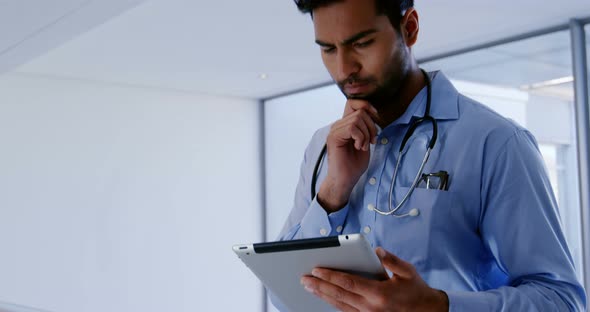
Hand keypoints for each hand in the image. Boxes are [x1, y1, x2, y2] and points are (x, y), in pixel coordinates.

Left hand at [300, 247, 448, 311]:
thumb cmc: (416, 291)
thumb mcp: (407, 272)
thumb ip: (391, 260)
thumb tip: (376, 250)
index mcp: (379, 294)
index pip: (348, 283)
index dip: (330, 276)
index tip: (316, 270)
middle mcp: (371, 308)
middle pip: (339, 295)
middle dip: (320, 286)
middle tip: (304, 278)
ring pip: (339, 306)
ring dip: (323, 296)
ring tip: (309, 287)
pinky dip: (334, 304)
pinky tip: (324, 297)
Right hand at [317, 100, 379, 211]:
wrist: (345, 179)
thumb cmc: (354, 164)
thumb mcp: (365, 141)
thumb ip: (365, 127)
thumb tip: (373, 113)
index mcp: (345, 125)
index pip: (353, 103)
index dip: (367, 105)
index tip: (376, 117)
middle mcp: (338, 125)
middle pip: (360, 111)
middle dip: (371, 126)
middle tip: (371, 141)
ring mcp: (334, 130)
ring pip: (357, 119)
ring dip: (366, 134)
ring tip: (363, 146)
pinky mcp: (334, 137)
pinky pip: (352, 127)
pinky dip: (361, 137)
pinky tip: (358, 147)